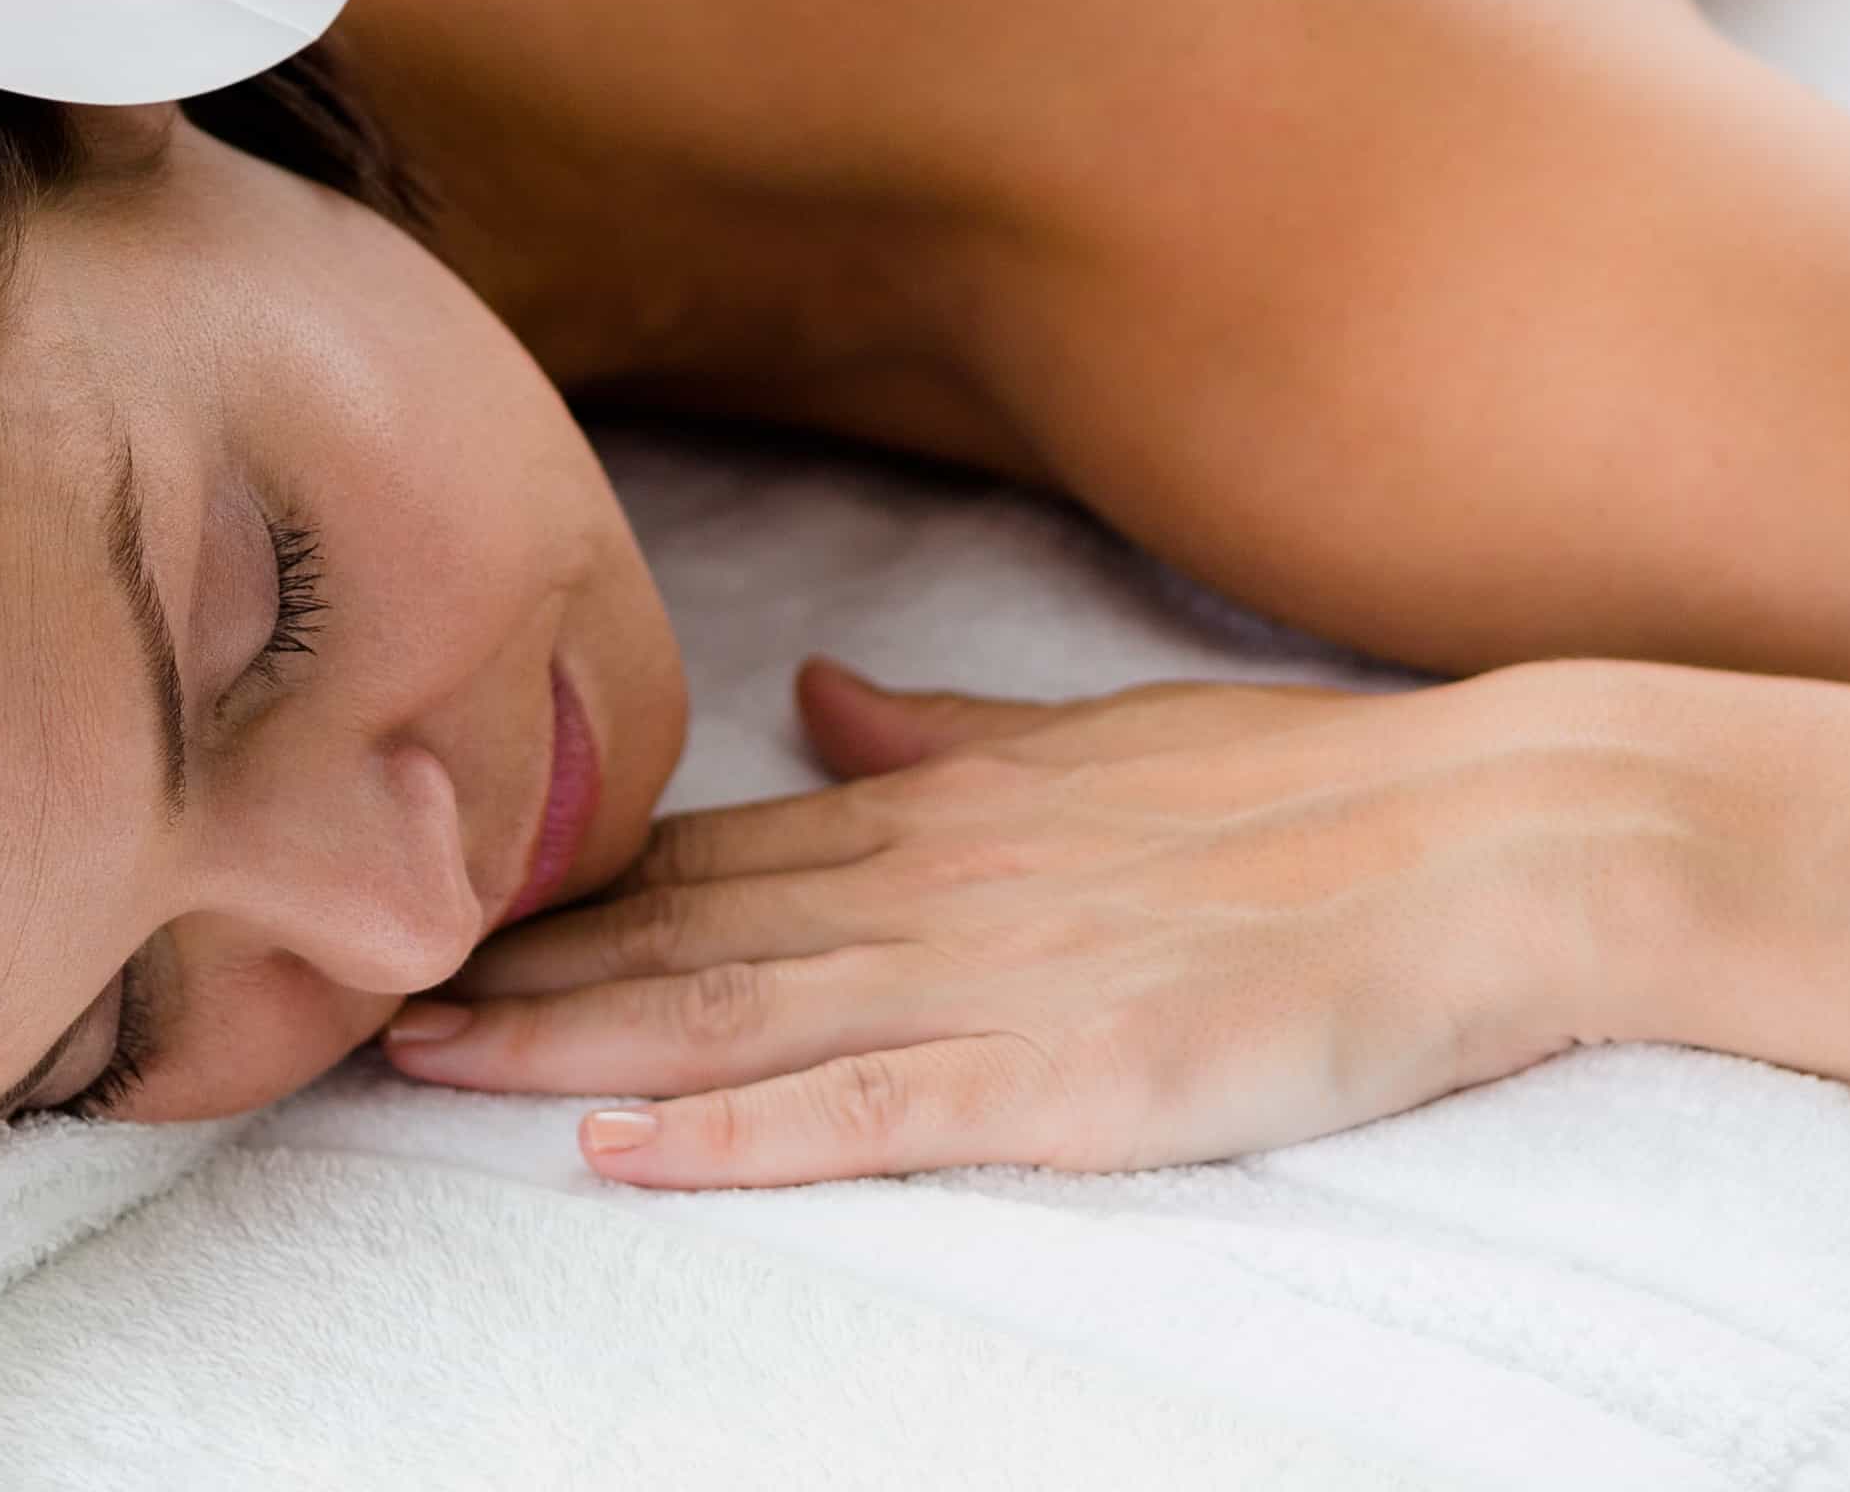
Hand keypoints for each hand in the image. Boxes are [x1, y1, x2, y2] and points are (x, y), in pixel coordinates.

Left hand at [380, 660, 1668, 1185]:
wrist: (1505, 836)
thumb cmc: (1335, 797)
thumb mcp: (1117, 740)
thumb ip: (959, 736)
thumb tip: (825, 701)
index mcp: (954, 804)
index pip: (719, 853)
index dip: (564, 884)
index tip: (430, 890)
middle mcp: (943, 880)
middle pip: (685, 934)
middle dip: (511, 968)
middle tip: (344, 986)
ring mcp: (998, 980)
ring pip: (735, 1017)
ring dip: (566, 1045)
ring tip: (416, 1063)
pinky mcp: (1065, 1077)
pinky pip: (864, 1110)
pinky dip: (730, 1131)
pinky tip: (617, 1148)